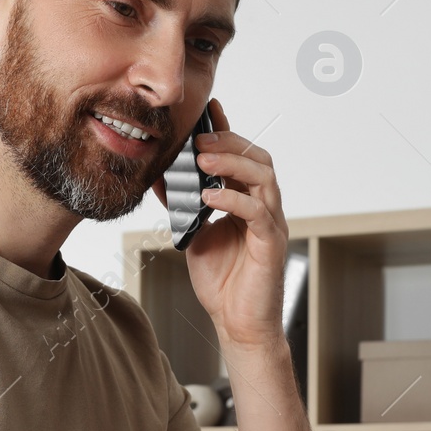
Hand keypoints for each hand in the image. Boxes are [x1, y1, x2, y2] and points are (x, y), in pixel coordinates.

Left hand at [153, 98, 287, 349]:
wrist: (236, 322)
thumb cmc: (221, 280)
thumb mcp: (192, 233)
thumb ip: (181, 204)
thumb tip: (158, 176)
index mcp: (247, 201)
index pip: (241, 157)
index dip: (227, 131)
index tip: (208, 109)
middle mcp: (264, 207)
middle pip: (258, 159)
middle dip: (228, 143)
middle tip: (198, 140)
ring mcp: (271, 224)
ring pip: (264, 179)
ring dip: (232, 165)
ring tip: (202, 161)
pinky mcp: (271, 244)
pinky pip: (259, 213)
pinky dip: (234, 200)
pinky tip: (210, 198)